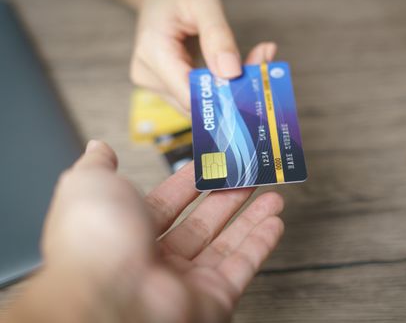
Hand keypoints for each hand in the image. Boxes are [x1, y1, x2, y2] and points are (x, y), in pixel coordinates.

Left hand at [5, 141, 283, 322]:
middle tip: (248, 174)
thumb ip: (97, 165)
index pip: (168, 202)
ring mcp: (186, 280)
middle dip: (227, 196)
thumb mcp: (89, 186)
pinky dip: (261, 244)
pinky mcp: (213, 298)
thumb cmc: (94, 242)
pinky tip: (275, 222)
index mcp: (128, 232)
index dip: (192, 180)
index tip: (213, 162)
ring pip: (226, 244)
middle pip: (202, 223)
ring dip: (251, 217)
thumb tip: (99, 147)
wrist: (110, 298)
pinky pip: (242, 267)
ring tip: (272, 195)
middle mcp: (157, 259)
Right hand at [131, 0, 276, 114]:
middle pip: (195, 103)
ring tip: (252, 61)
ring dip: (227, 90)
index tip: (254, 80)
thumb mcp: (203, 4)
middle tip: (262, 62)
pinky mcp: (165, 87)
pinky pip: (195, 97)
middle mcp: (149, 77)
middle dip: (230, 91)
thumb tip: (231, 73)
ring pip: (198, 104)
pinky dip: (218, 87)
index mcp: (153, 55)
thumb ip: (218, 37)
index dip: (222, 96)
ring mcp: (154, 85)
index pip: (189, 96)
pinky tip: (234, 69)